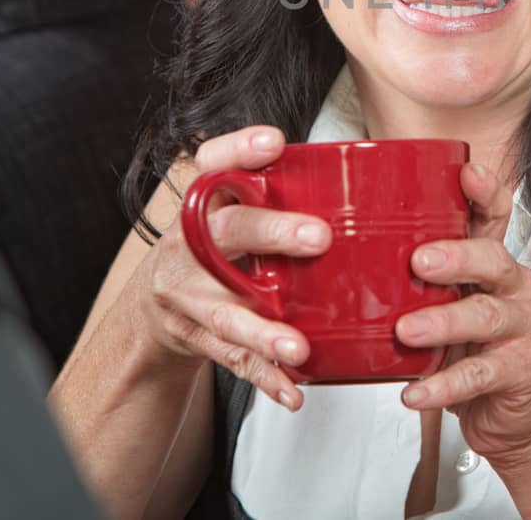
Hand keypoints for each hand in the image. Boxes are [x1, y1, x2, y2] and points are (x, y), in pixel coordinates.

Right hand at [127, 125, 328, 410]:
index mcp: (206, 200)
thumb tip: (373, 183)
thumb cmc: (222, 246)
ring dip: (263, 331)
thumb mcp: (235, 209)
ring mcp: (185, 291)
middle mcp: (189, 240)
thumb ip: (281, 192)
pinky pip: (230, 357)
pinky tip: (292, 389)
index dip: (240, 148)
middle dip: (271, 233)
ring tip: (298, 346)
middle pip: (227, 232)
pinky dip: (263, 376)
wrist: (158, 300)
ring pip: (224, 310)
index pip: (213, 160)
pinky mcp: (193, 333)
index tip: (276, 140)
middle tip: (319, 238)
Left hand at [395, 163, 530, 467]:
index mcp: (491, 263)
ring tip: (407, 331)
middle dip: (456, 256)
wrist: (506, 414)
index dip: (485, 192)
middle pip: (492, 258)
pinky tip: (416, 391)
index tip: (467, 173)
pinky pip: (481, 374)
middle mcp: (513, 286)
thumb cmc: (464, 351)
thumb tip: (332, 257)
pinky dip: (445, 384)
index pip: (494, 215)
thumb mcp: (440, 308)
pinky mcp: (524, 368)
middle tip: (419, 262)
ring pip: (487, 315)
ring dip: (444, 321)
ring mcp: (524, 326)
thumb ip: (407, 284)